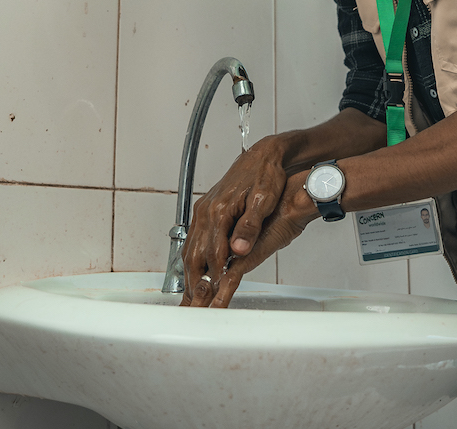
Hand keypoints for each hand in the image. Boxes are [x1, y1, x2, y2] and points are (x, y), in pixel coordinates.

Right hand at [185, 170, 316, 307]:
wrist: (262, 156)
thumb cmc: (266, 176)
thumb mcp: (264, 201)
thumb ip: (250, 226)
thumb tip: (239, 250)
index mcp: (220, 210)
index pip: (213, 252)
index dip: (214, 275)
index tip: (215, 294)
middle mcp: (207, 211)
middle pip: (195, 253)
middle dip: (194, 280)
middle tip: (196, 302)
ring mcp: (204, 210)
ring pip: (190, 246)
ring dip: (190, 271)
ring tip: (192, 293)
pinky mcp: (206, 209)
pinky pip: (193, 238)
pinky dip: (192, 257)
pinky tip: (196, 268)